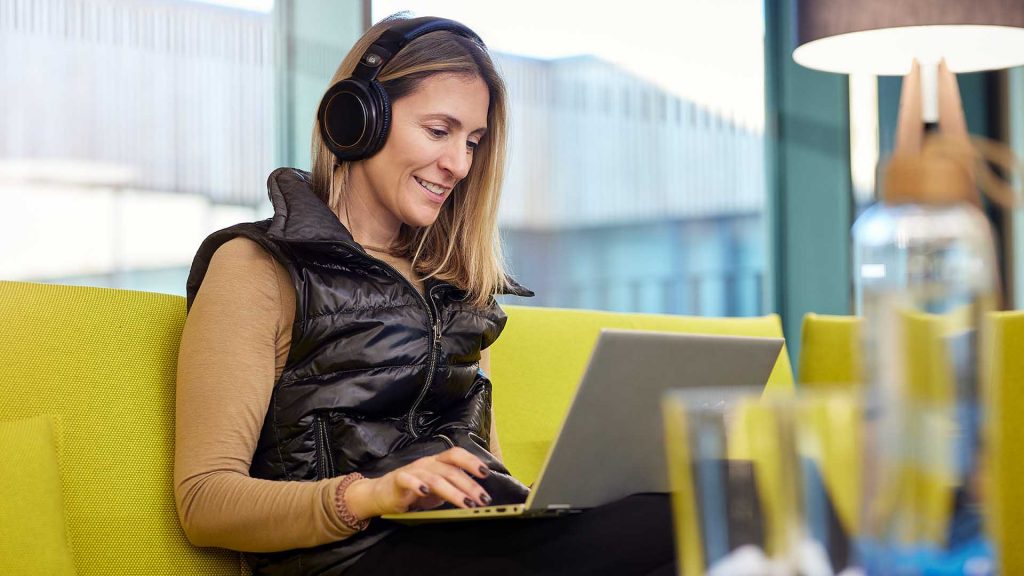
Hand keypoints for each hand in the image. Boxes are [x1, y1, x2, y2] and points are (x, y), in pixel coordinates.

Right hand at [344, 447, 491, 519]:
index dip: (471, 461)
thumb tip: (477, 496)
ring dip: (453, 492)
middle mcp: (427, 463)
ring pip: (435, 479)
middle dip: (470, 485)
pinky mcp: (398, 480)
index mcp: (438, 462)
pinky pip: (408, 480)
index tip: (485, 473)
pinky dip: (417, 485)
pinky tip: (425, 492)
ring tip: (466, 503)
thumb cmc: (414, 492)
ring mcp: (413, 470)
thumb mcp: (437, 490)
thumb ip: (453, 488)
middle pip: (451, 470)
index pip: (456, 455)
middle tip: (483, 499)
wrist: (381, 493)